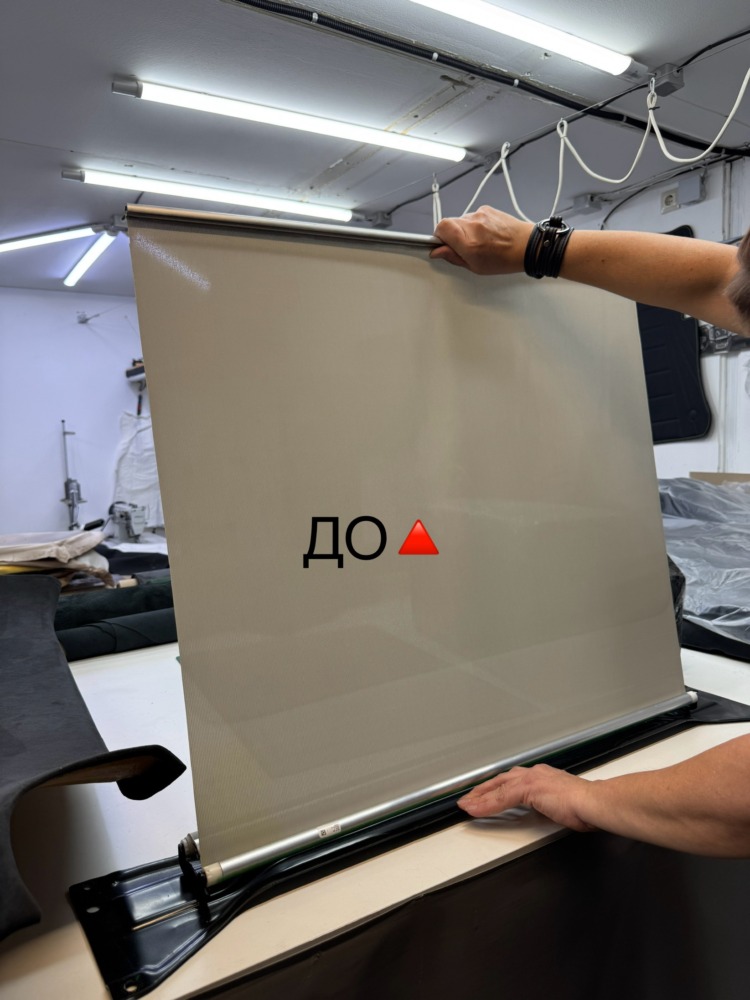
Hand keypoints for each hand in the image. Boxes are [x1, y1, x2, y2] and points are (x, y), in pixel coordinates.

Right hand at [430, 206, 533, 274]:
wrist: (527, 245)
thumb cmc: (504, 259)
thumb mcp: (475, 266)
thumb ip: (453, 256)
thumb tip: (437, 252)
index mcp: (467, 241)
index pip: (440, 228)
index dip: (438, 236)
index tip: (442, 244)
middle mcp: (472, 224)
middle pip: (449, 223)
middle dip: (452, 235)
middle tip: (463, 247)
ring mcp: (480, 214)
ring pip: (461, 220)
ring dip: (464, 230)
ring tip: (479, 242)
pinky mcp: (487, 209)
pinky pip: (473, 216)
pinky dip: (475, 225)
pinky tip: (486, 234)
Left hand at [457, 763, 597, 832]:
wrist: (596, 803)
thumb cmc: (587, 806)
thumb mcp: (563, 805)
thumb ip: (551, 804)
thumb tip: (548, 811)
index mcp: (543, 776)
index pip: (513, 780)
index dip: (496, 788)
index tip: (485, 794)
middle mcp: (535, 773)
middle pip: (501, 780)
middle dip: (482, 789)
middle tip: (468, 798)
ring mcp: (531, 779)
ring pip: (497, 788)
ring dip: (479, 797)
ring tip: (466, 805)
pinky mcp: (529, 789)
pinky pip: (501, 798)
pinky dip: (486, 805)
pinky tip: (476, 810)